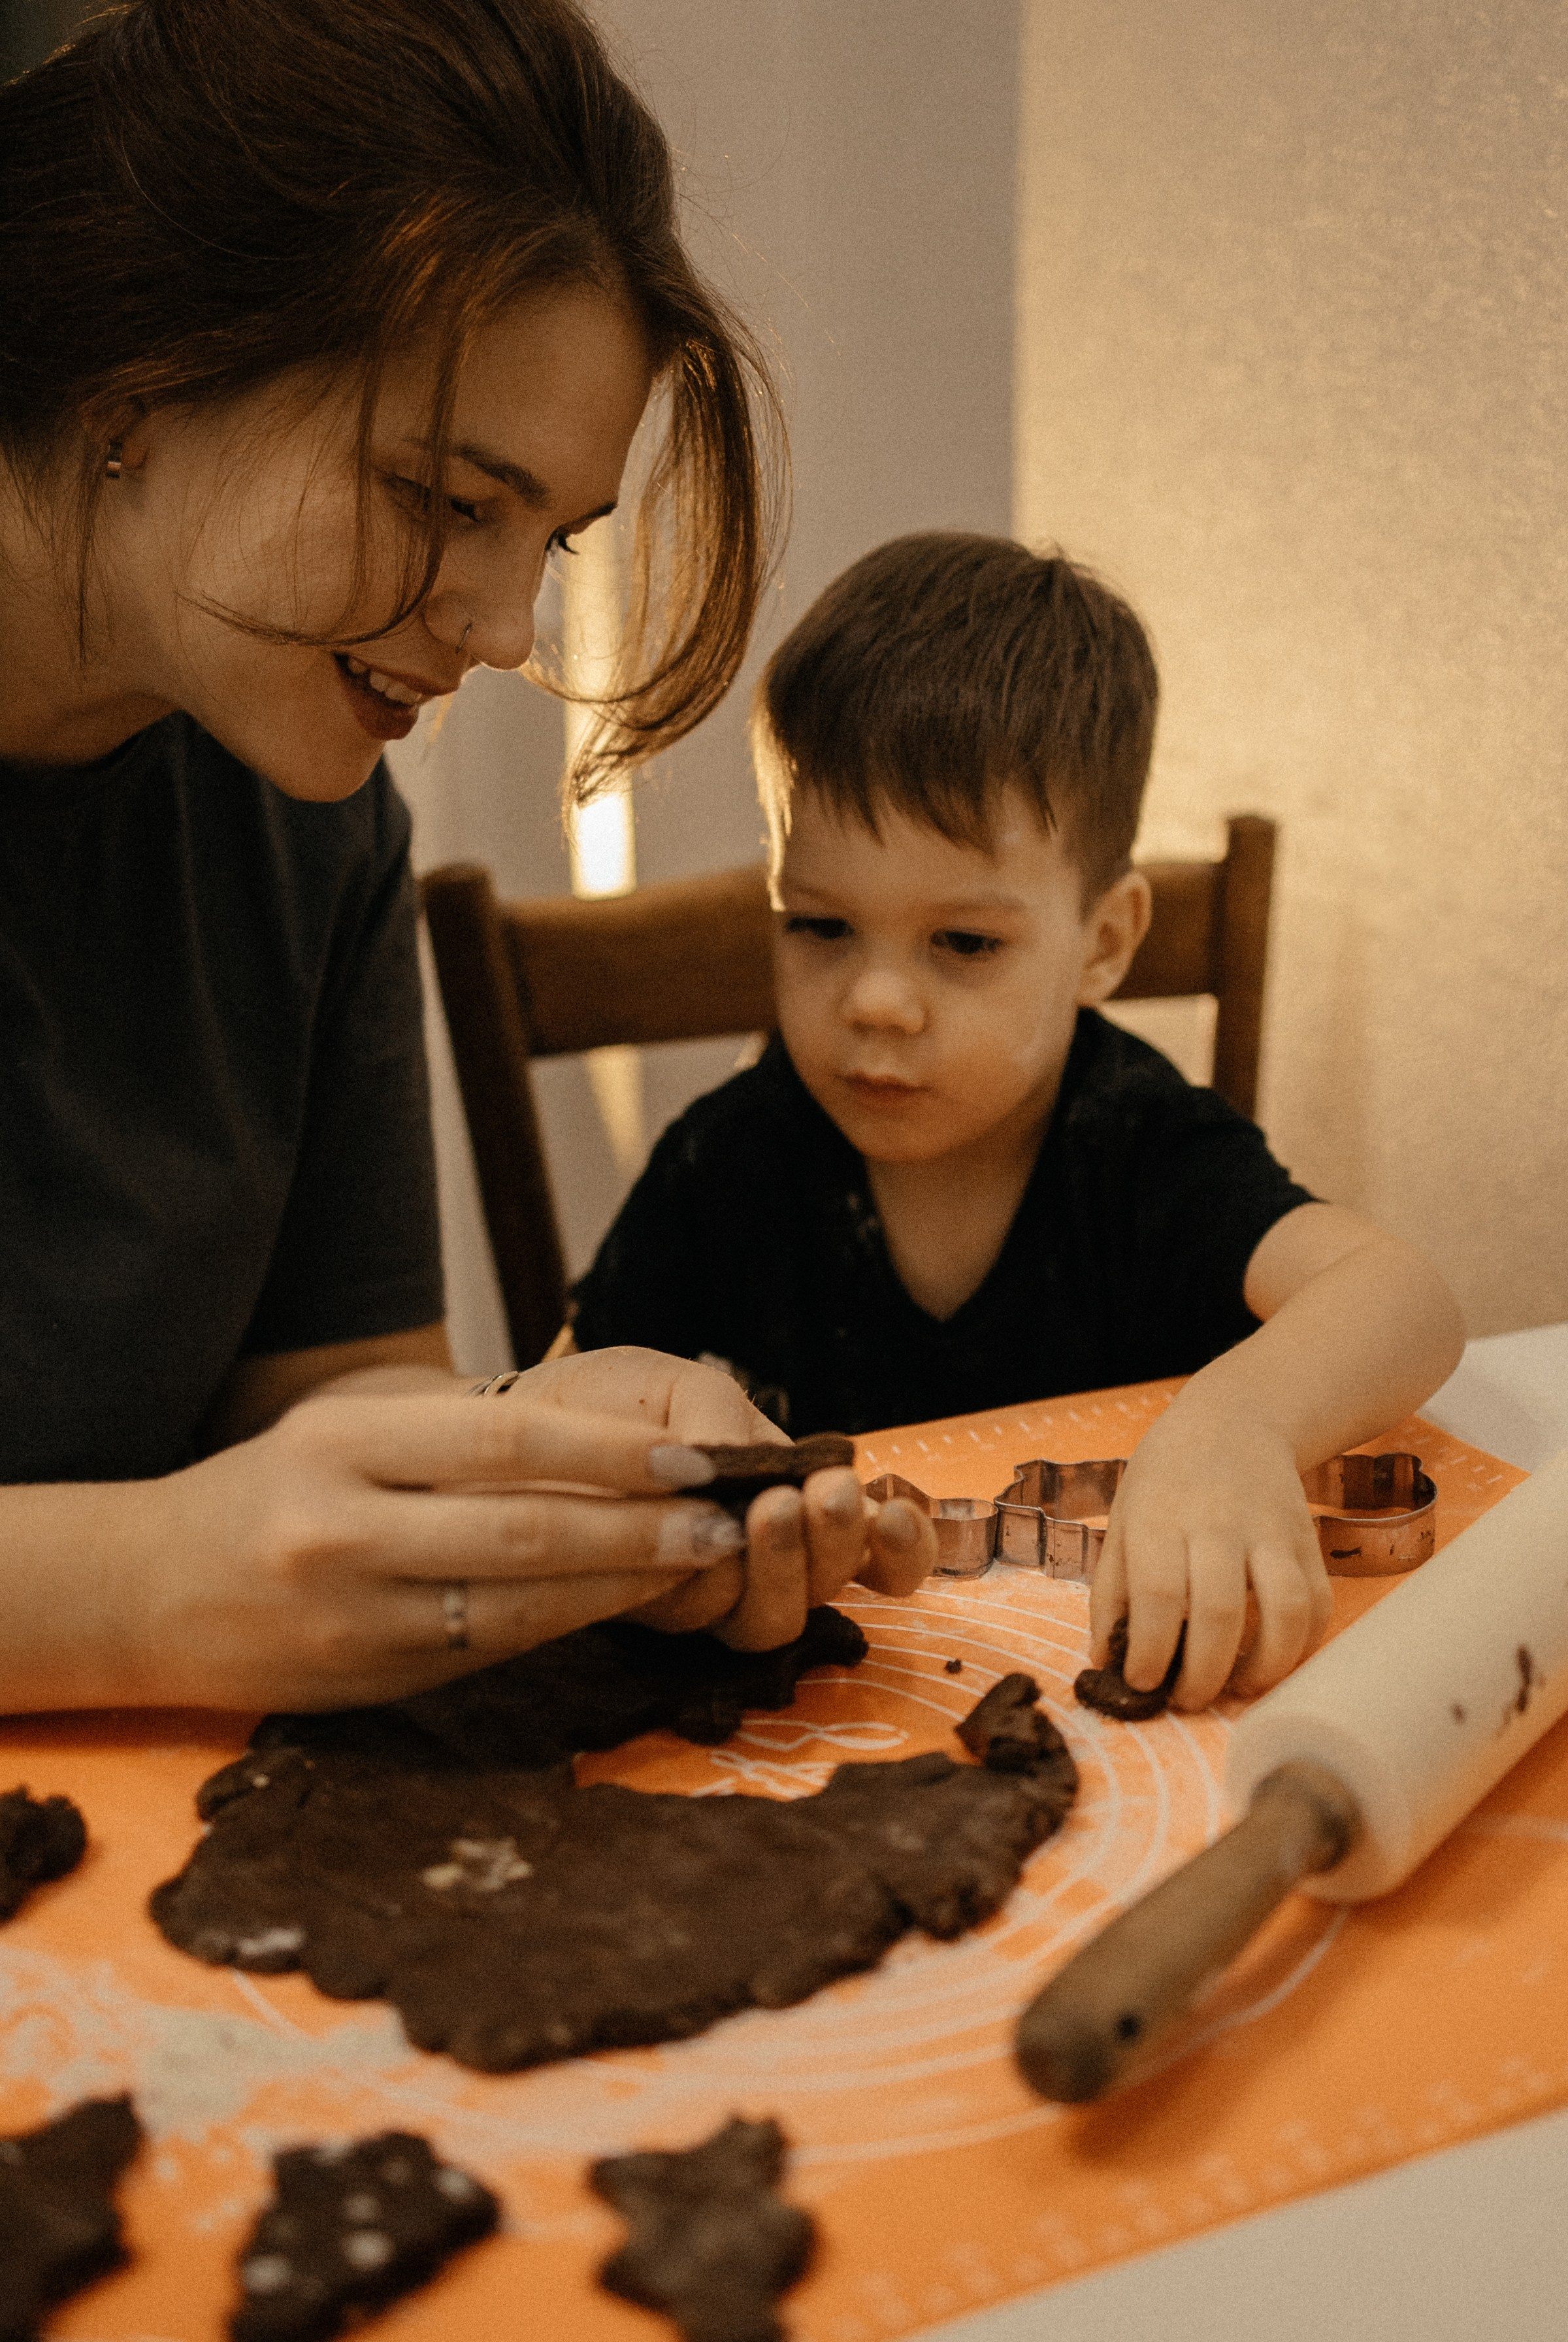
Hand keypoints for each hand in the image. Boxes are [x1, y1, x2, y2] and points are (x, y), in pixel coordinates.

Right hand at [137, 1377, 756, 1710]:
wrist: (142, 1593)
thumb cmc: (270, 1492)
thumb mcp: (344, 1432)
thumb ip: (455, 1438)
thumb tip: (617, 1444)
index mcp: (340, 1443)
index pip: (503, 1443)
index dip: (610, 1454)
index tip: (695, 1455)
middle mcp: (341, 1529)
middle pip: (524, 1532)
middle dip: (641, 1528)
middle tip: (726, 1518)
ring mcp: (352, 1615)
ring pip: (518, 1604)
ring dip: (623, 1585)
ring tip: (700, 1560)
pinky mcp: (367, 1680)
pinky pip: (489, 1650)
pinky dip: (569, 1625)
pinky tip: (624, 1602)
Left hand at [518, 1346, 933, 1648]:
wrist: (505, 1425)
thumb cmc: (606, 1402)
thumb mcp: (680, 1387)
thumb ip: (730, 1425)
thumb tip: (772, 1470)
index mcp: (787, 1503)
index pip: (873, 1551)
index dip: (903, 1547)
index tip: (895, 1513)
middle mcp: (753, 1562)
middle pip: (825, 1591)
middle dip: (837, 1546)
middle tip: (826, 1497)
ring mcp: (699, 1594)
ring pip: (765, 1619)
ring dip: (783, 1568)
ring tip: (770, 1508)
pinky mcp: (643, 1615)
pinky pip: (690, 1620)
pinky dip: (708, 1582)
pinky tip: (705, 1535)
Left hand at [1088, 1402, 1332, 1710]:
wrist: (1233, 1421)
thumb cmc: (1165, 1479)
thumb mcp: (1122, 1520)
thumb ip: (1111, 1592)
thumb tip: (1103, 1662)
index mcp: (1161, 1517)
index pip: (1159, 1594)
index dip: (1151, 1650)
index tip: (1142, 1682)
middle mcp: (1219, 1523)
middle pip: (1220, 1611)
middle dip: (1203, 1674)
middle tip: (1186, 1699)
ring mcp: (1271, 1532)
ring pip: (1284, 1610)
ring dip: (1264, 1667)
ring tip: (1235, 1690)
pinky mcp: (1307, 1541)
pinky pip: (1317, 1604)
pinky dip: (1302, 1646)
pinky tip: (1273, 1664)